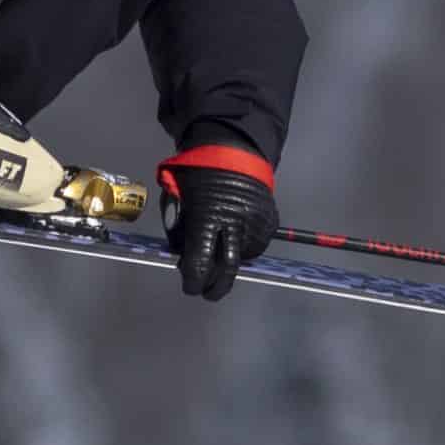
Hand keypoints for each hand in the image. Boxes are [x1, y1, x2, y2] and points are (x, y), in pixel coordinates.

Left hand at [159, 145, 277, 300]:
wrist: (234, 152)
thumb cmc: (197, 174)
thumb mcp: (176, 197)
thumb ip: (178, 228)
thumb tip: (182, 257)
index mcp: (207, 217)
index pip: (199, 263)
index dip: (193, 281)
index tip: (190, 287)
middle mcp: (234, 225)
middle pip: (227, 271)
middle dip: (216, 288)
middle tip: (207, 293)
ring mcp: (255, 225)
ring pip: (241, 258)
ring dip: (228, 262)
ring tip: (218, 248)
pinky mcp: (269, 224)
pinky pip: (254, 246)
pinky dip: (242, 247)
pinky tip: (233, 234)